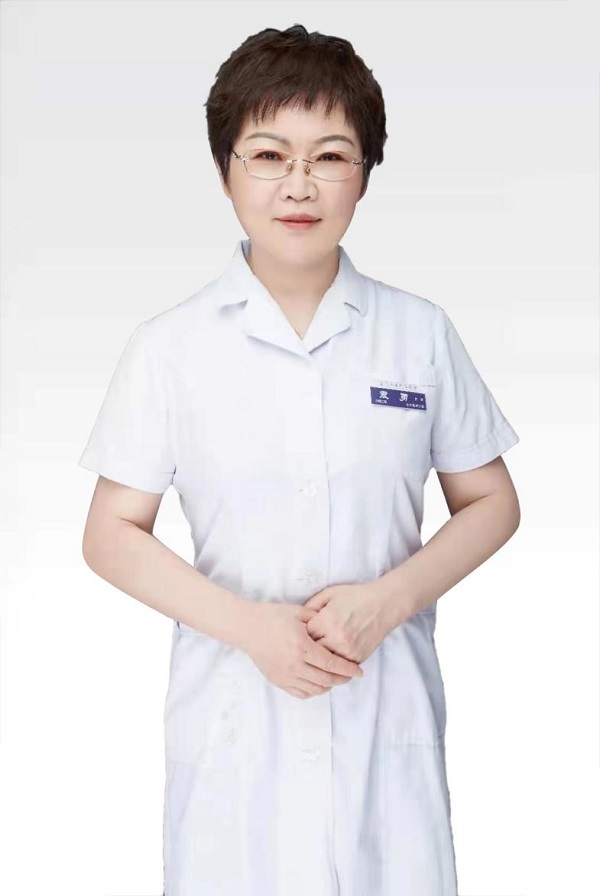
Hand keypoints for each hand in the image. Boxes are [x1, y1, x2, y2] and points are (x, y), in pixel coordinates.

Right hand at [242, 601, 364, 699]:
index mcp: (302, 646)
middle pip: (326, 679)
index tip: (360, 671)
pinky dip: (314, 692)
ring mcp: (285, 675)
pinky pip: (300, 693)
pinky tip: (319, 684)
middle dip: (342, 679)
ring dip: (329, 686)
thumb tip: (334, 628)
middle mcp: (295, 664)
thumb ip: (318, 620)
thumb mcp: (298, 612)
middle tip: (351, 675)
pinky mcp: (278, 680)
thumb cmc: (272, 616)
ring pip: (315, 689)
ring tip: (336, 678)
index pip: (331, 663)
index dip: (348, 669)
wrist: (246, 627)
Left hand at [303, 582, 396, 664]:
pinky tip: (330, 658)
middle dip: (307, 649)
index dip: (300, 635)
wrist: (383, 605)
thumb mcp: (330, 594)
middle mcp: (336, 638)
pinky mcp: (357, 658)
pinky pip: (339, 667)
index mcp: (327, 621)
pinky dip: (334, 663)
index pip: (303, 636)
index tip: (300, 634)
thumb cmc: (355, 597)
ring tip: (315, 655)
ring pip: (324, 663)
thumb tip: (297, 620)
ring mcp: (348, 650)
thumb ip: (311, 606)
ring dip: (319, 659)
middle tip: (305, 646)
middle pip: (312, 652)